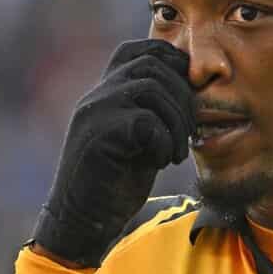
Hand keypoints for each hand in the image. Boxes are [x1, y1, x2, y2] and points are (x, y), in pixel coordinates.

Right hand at [31, 38, 194, 267]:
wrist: (81, 222)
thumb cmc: (113, 185)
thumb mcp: (138, 141)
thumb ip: (153, 112)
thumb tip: (191, 90)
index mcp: (104, 93)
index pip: (138, 50)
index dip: (171, 61)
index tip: (188, 94)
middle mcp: (96, 96)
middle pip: (153, 65)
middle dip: (183, 96)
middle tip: (187, 132)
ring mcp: (95, 112)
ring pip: (152, 88)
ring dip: (176, 121)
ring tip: (175, 152)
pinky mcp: (99, 134)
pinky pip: (146, 121)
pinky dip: (163, 142)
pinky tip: (160, 162)